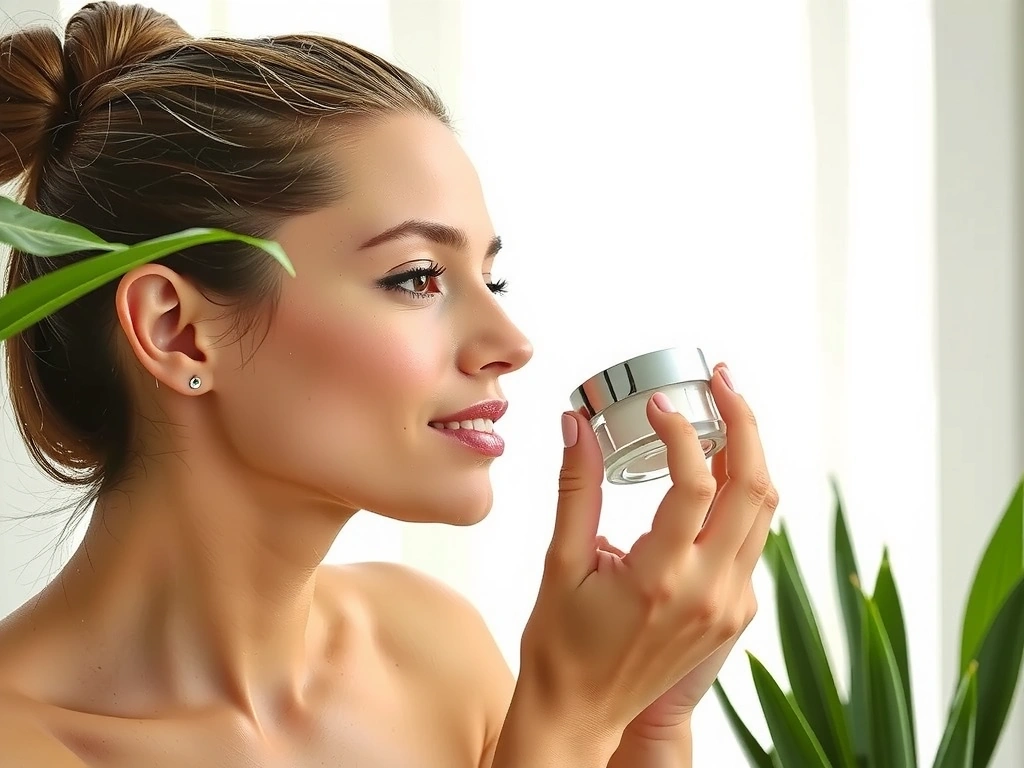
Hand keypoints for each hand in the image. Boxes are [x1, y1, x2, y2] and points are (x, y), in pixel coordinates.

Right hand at [517, 365, 777, 744]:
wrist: (582, 713)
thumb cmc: (562, 646)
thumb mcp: (561, 562)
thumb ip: (577, 488)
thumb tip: (576, 425)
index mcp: (661, 578)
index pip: (696, 482)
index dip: (681, 430)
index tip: (658, 403)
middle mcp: (708, 592)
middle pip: (756, 488)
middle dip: (745, 422)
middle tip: (723, 382)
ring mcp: (730, 607)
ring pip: (764, 513)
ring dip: (750, 458)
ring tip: (722, 417)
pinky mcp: (734, 615)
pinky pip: (752, 543)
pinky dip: (740, 499)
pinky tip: (713, 477)